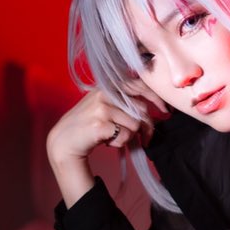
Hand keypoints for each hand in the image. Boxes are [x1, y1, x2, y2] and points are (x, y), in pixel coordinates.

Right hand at [46, 83, 168, 205]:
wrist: (64, 141)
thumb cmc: (88, 124)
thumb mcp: (104, 105)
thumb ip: (124, 101)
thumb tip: (153, 107)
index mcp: (108, 86)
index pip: (139, 86)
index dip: (156, 97)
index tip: (166, 109)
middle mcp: (105, 94)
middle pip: (141, 110)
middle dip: (146, 127)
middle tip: (145, 138)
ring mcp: (102, 108)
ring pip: (134, 125)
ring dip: (128, 136)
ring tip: (113, 136)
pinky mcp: (100, 124)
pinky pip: (125, 136)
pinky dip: (119, 143)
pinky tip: (107, 142)